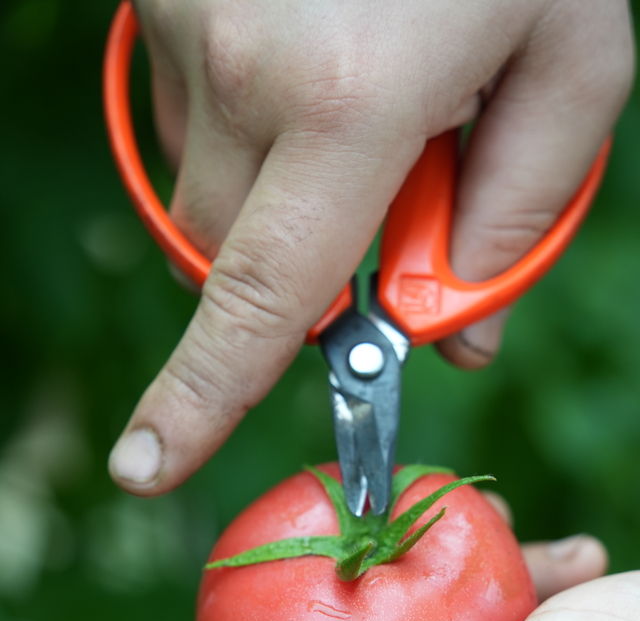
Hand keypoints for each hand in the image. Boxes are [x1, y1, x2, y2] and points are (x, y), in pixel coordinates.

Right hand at [109, 0, 632, 493]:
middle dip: (291, 272)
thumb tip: (456, 335)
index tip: (147, 468)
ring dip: (271, 189)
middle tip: (369, 197)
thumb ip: (518, 216)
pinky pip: (187, 114)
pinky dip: (244, 121)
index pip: (257, 301)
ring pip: (201, 189)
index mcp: (353, 104)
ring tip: (349, 86)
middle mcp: (245, 71)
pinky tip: (302, 50)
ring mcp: (187, 25)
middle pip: (225, 260)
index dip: (198, 401)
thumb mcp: (573, 57)